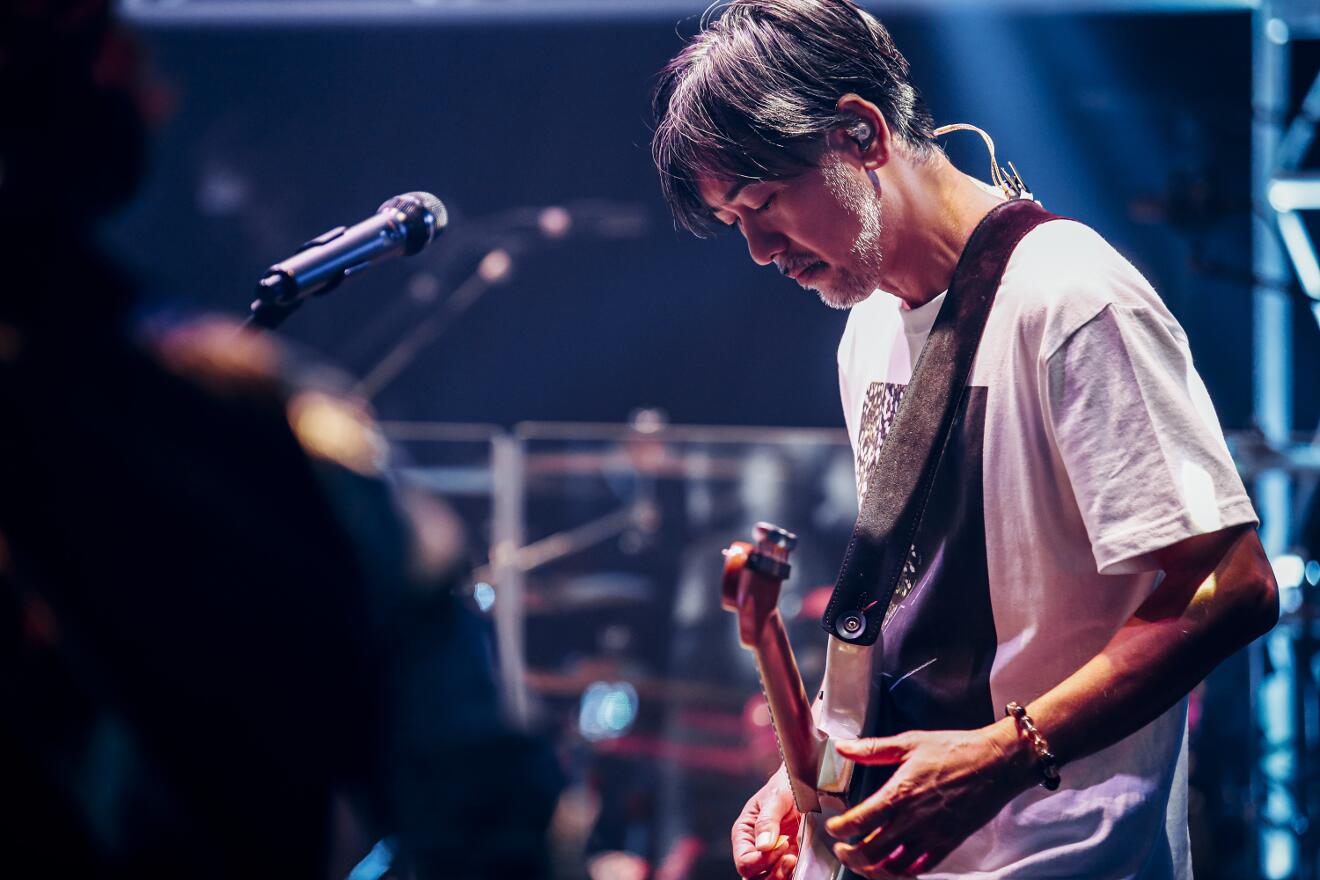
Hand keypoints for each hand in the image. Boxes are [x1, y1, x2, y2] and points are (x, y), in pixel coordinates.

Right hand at [732, 767, 801, 878]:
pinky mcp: (788, 860)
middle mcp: (754, 848)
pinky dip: (793, 876)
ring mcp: (771, 857)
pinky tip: (800, 863)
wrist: (807, 783)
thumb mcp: (776, 797)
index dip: (762, 861)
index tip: (782, 845)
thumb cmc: (786, 785)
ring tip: (794, 859)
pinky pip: (786, 877)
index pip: (744, 862)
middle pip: (753, 878)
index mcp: (744, 833)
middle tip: (790, 857)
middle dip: (772, 874)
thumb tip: (763, 846)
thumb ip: (767, 820)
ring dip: (782, 877)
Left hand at [824, 725, 1032, 877]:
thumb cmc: (954, 749)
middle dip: (849, 854)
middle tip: (841, 848)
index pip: (858, 822)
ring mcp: (930, 835)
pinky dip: (903, 872)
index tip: (832, 826)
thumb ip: (873, 749)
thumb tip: (843, 747)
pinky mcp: (948, 843)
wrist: (995, 763)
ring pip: (892, 867)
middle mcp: (911, 820)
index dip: (839, 829)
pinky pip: (920, 868)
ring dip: (872, 868)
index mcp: (898, 793)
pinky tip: (894, 866)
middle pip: (870, 851)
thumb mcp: (909, 742)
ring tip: (863, 861)